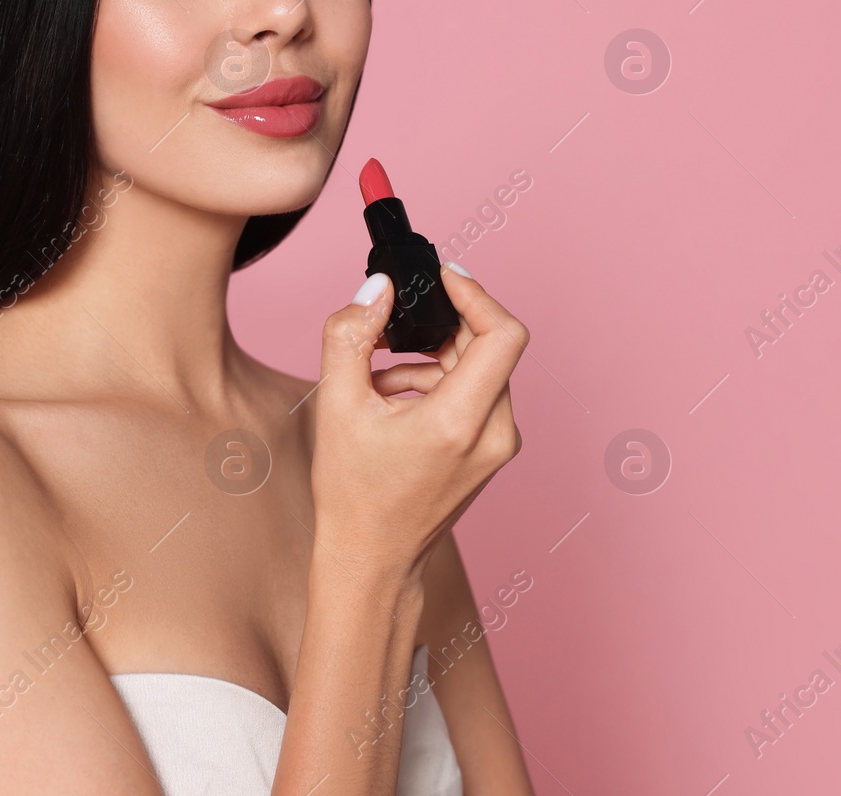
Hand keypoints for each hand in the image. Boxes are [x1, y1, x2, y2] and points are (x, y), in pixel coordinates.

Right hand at [310, 263, 527, 581]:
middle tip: (388, 330)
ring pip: (477, 370)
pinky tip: (392, 402)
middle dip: (437, 330)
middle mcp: (494, 433)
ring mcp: (498, 445)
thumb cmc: (353, 494)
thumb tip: (378, 288)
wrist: (372, 561)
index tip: (442, 279)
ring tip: (376, 382)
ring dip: (429, 360)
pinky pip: (474, 394)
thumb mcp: (336, 405)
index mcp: (461, 421)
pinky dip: (436, 384)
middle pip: (486, 347)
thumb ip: (351, 335)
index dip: (477, 295)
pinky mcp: (490, 451)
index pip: (503, 333)